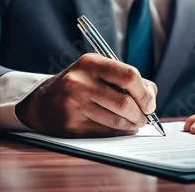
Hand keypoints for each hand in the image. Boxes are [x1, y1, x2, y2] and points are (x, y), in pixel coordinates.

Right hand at [16, 54, 156, 137]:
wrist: (43, 102)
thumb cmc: (82, 84)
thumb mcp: (100, 70)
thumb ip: (128, 79)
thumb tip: (151, 97)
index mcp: (91, 63)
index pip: (129, 76)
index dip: (145, 93)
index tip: (150, 104)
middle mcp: (79, 82)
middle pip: (125, 103)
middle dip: (141, 114)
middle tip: (145, 118)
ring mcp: (73, 104)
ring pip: (117, 121)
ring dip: (132, 125)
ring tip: (134, 123)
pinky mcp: (71, 125)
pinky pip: (106, 132)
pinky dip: (119, 132)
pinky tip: (120, 128)